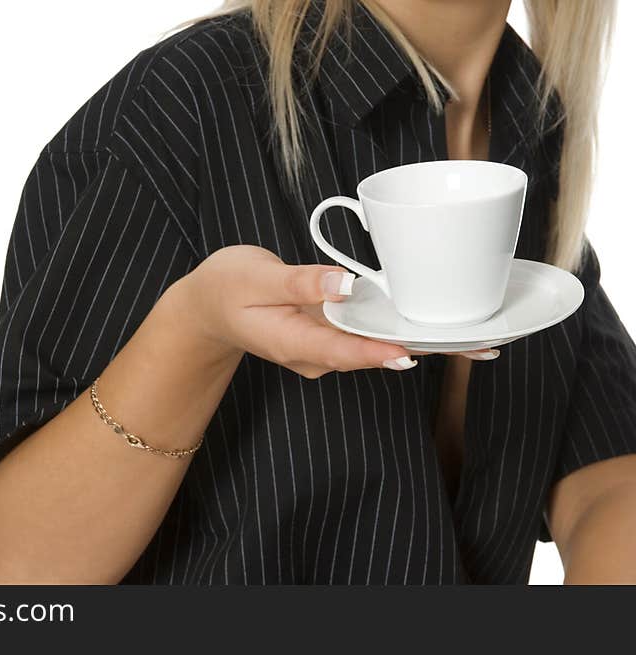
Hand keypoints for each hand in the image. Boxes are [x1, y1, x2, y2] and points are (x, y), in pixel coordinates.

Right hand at [165, 245, 477, 377]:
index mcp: (293, 342)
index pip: (343, 351)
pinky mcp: (329, 334)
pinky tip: (437, 325)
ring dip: (424, 342)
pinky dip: (402, 329)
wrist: (207, 308)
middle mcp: (314, 353)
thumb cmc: (225, 289)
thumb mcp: (255, 278)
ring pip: (377, 346)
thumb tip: (342, 283)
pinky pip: (369, 335)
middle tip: (480, 345)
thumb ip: (299, 282)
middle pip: (374, 354)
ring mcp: (324, 347)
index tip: (414, 350)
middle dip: (425, 349)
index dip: (380, 351)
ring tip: (476, 340)